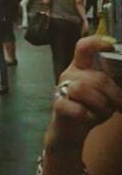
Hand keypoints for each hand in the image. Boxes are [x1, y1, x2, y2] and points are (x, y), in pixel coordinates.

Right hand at [46, 36, 121, 150]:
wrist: (69, 131)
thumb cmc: (89, 108)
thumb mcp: (103, 93)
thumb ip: (110, 81)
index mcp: (81, 66)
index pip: (84, 47)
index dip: (96, 43)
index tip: (111, 46)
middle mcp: (70, 74)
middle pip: (97, 77)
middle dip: (113, 94)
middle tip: (118, 106)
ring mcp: (62, 88)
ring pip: (83, 88)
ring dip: (100, 105)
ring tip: (101, 113)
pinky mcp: (58, 105)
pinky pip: (75, 107)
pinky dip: (85, 114)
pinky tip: (87, 117)